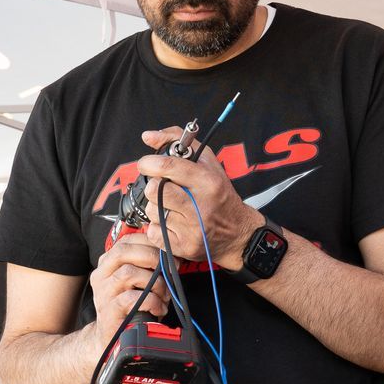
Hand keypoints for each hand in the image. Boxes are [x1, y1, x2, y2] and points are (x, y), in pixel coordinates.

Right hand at [89, 235, 167, 333]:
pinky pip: (132, 299)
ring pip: (128, 273)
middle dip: (152, 256)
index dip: (149, 242)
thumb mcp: (139, 283)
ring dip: (154, 283)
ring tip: (164, 295)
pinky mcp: (109, 312)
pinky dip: (152, 302)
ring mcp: (103, 293)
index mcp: (108, 265)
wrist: (113, 339)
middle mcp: (101, 276)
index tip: (169, 252)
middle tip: (170, 269)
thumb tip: (173, 256)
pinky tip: (159, 308)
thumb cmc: (131, 309)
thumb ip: (148, 267)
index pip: (125, 241)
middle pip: (123, 252)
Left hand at [135, 127, 261, 268]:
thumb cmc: (219, 195)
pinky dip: (158, 227)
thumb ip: (177, 142)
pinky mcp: (184, 247)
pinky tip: (172, 223)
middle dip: (153, 187)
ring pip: (153, 211)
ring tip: (172, 208)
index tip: (146, 163)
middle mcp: (201, 206)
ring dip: (157, 208)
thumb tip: (148, 136)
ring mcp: (192, 229)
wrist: (237, 233)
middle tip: (162, 188)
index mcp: (208, 182)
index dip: (150, 163)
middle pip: (156, 191)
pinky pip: (153, 232)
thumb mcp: (207, 162)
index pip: (169, 167)